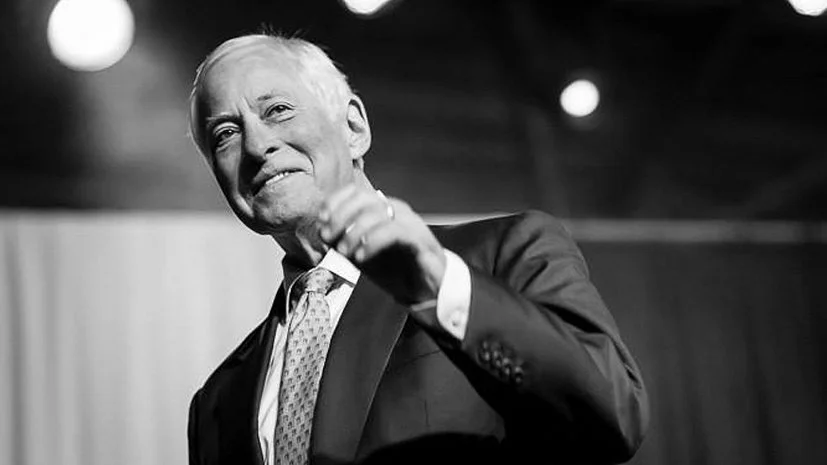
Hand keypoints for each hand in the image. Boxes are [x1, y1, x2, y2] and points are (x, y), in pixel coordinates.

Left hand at [318, 184, 445, 304]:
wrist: (427, 290)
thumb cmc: (396, 269)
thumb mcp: (363, 255)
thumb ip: (344, 240)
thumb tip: (322, 229)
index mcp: (383, 210)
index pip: (356, 192)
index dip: (336, 201)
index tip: (322, 219)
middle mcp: (397, 211)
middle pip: (365, 198)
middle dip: (341, 215)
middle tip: (329, 236)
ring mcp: (409, 223)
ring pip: (378, 213)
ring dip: (354, 231)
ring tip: (344, 251)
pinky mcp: (419, 240)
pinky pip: (394, 232)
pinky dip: (373, 242)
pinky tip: (362, 257)